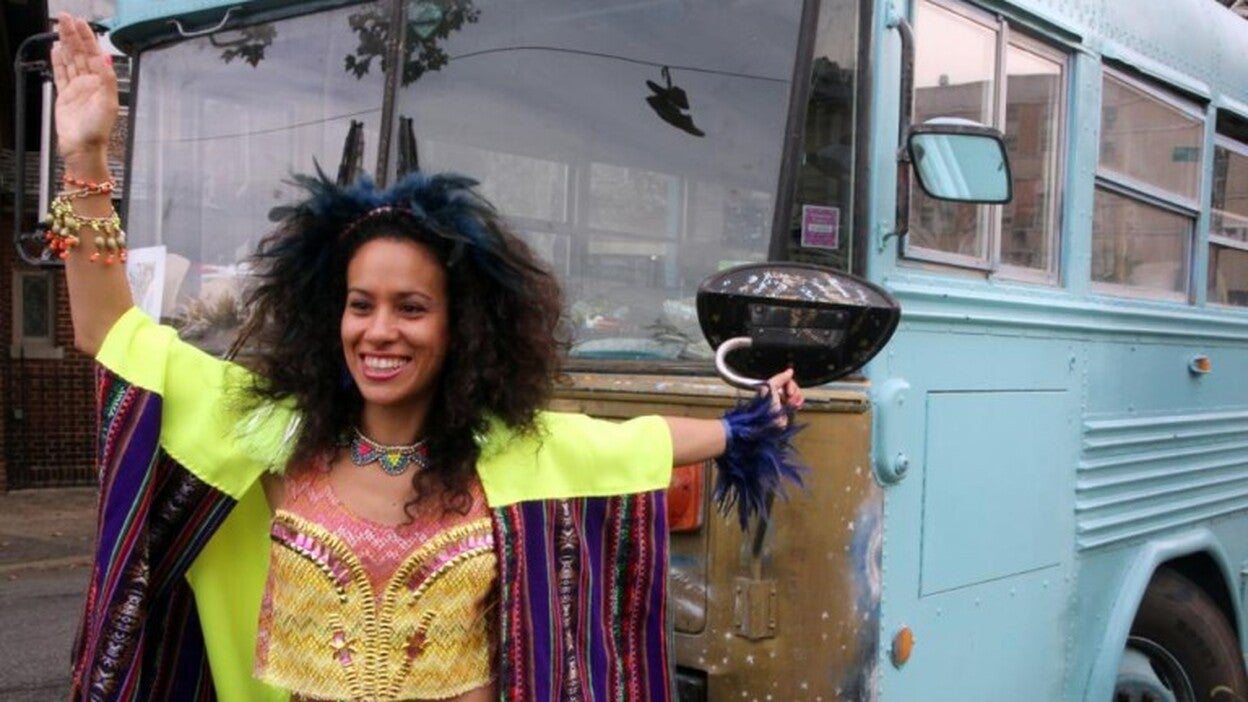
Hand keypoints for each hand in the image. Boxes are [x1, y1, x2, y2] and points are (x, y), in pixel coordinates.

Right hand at [50, 14, 117, 165]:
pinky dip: (58, 61)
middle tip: (66, 19)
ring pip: (70, 60)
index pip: (93, 54)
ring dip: (65, 43)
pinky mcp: (65, 95)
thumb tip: (106, 59)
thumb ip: (107, 80)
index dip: (87, 38)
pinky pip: (61, 74)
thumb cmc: (98, 130)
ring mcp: (77, 88)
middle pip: (80, 53)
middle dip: (74, 35)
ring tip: (60, 28)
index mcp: (102, 83)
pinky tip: (56, 50)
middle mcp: (90, 83)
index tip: (82, 24)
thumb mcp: (108, 103)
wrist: (82, 147)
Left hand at [761, 368, 802, 425]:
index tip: (788, 390)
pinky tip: (796, 406)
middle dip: (793, 390)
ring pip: (796, 393)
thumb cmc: (766, 408)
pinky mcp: (789, 410)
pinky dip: (799, 402)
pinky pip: (798, 401)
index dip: (789, 382)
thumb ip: (780, 377)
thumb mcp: (770, 387)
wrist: (769, 425)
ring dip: (796, 397)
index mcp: (769, 388)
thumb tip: (789, 371)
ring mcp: (783, 402)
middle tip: (789, 396)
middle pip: (791, 385)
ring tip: (791, 403)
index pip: (784, 379)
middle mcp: (776, 394)